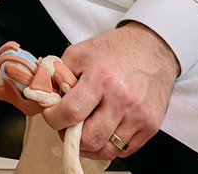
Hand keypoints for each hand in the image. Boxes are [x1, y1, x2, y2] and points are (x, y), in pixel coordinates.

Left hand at [41, 22, 180, 160]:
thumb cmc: (116, 49)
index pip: (71, 113)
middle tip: (67, 127)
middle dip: (71, 138)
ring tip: (84, 131)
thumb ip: (58, 76)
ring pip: (107, 150)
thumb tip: (45, 98)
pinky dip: (109, 146)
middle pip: (89, 139)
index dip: (54, 119)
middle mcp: (122, 99)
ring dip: (90, 146)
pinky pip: (125, 150)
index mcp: (101, 78)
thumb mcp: (80, 53)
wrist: (153, 47)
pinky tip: (103, 132)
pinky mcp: (151, 124)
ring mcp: (139, 114)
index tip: (52, 115)